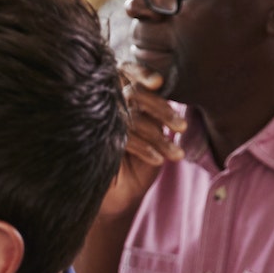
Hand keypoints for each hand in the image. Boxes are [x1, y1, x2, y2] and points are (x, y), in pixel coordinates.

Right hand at [104, 62, 184, 219]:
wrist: (118, 200)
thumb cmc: (139, 166)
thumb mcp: (154, 136)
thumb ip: (157, 114)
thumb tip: (165, 91)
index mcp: (121, 98)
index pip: (127, 72)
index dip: (141, 72)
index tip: (158, 83)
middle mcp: (107, 107)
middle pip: (133, 93)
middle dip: (160, 108)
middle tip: (180, 127)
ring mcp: (97, 125)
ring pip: (130, 116)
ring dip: (157, 136)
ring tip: (175, 154)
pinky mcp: (93, 143)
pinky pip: (122, 136)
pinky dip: (144, 147)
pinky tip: (157, 159)